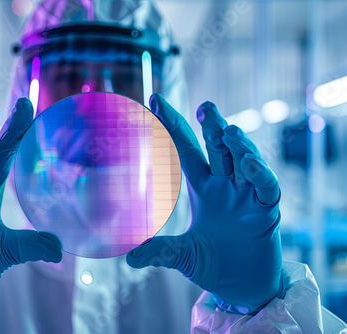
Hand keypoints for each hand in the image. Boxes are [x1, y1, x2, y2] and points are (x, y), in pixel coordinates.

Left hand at [127, 94, 282, 313]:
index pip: (187, 149)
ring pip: (245, 161)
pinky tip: (250, 164)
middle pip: (220, 148)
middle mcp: (225, 186)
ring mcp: (247, 197)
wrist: (241, 288)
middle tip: (205, 106)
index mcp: (203, 188)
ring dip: (239, 145)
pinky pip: (266, 188)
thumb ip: (160, 252)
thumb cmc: (212, 264)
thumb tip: (127, 256)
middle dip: (214, 126)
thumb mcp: (182, 256)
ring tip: (228, 130)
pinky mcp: (267, 212)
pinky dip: (261, 175)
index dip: (173, 125)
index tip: (155, 99)